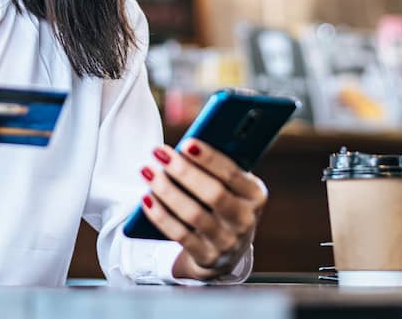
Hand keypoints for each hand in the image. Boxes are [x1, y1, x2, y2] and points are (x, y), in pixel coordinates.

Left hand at [139, 139, 267, 280]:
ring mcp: (228, 241)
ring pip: (194, 214)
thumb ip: (216, 168)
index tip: (186, 143)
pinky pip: (180, 235)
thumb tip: (185, 148)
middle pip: (213, 194)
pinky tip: (146, 198)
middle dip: (184, 171)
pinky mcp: (207, 257)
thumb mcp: (230, 186)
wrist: (226, 251)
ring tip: (148, 171)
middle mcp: (246, 220)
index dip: (209, 158)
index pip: (232, 173)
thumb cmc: (223, 204)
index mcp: (255, 195)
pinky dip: (161, 215)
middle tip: (159, 152)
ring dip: (167, 190)